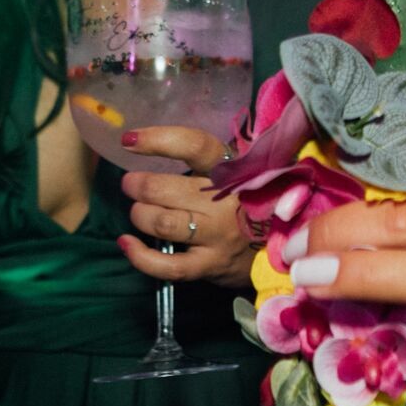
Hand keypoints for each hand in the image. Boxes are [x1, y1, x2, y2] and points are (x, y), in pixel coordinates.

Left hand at [115, 126, 253, 288]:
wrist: (279, 245)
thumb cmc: (247, 199)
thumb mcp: (239, 169)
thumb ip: (207, 157)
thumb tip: (153, 140)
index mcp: (234, 168)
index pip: (195, 146)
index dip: (159, 140)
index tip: (130, 140)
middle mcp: (227, 201)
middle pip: (169, 189)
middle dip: (140, 185)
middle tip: (130, 184)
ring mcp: (219, 235)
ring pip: (164, 223)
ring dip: (141, 214)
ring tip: (138, 210)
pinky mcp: (210, 265)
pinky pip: (168, 265)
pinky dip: (140, 255)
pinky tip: (126, 243)